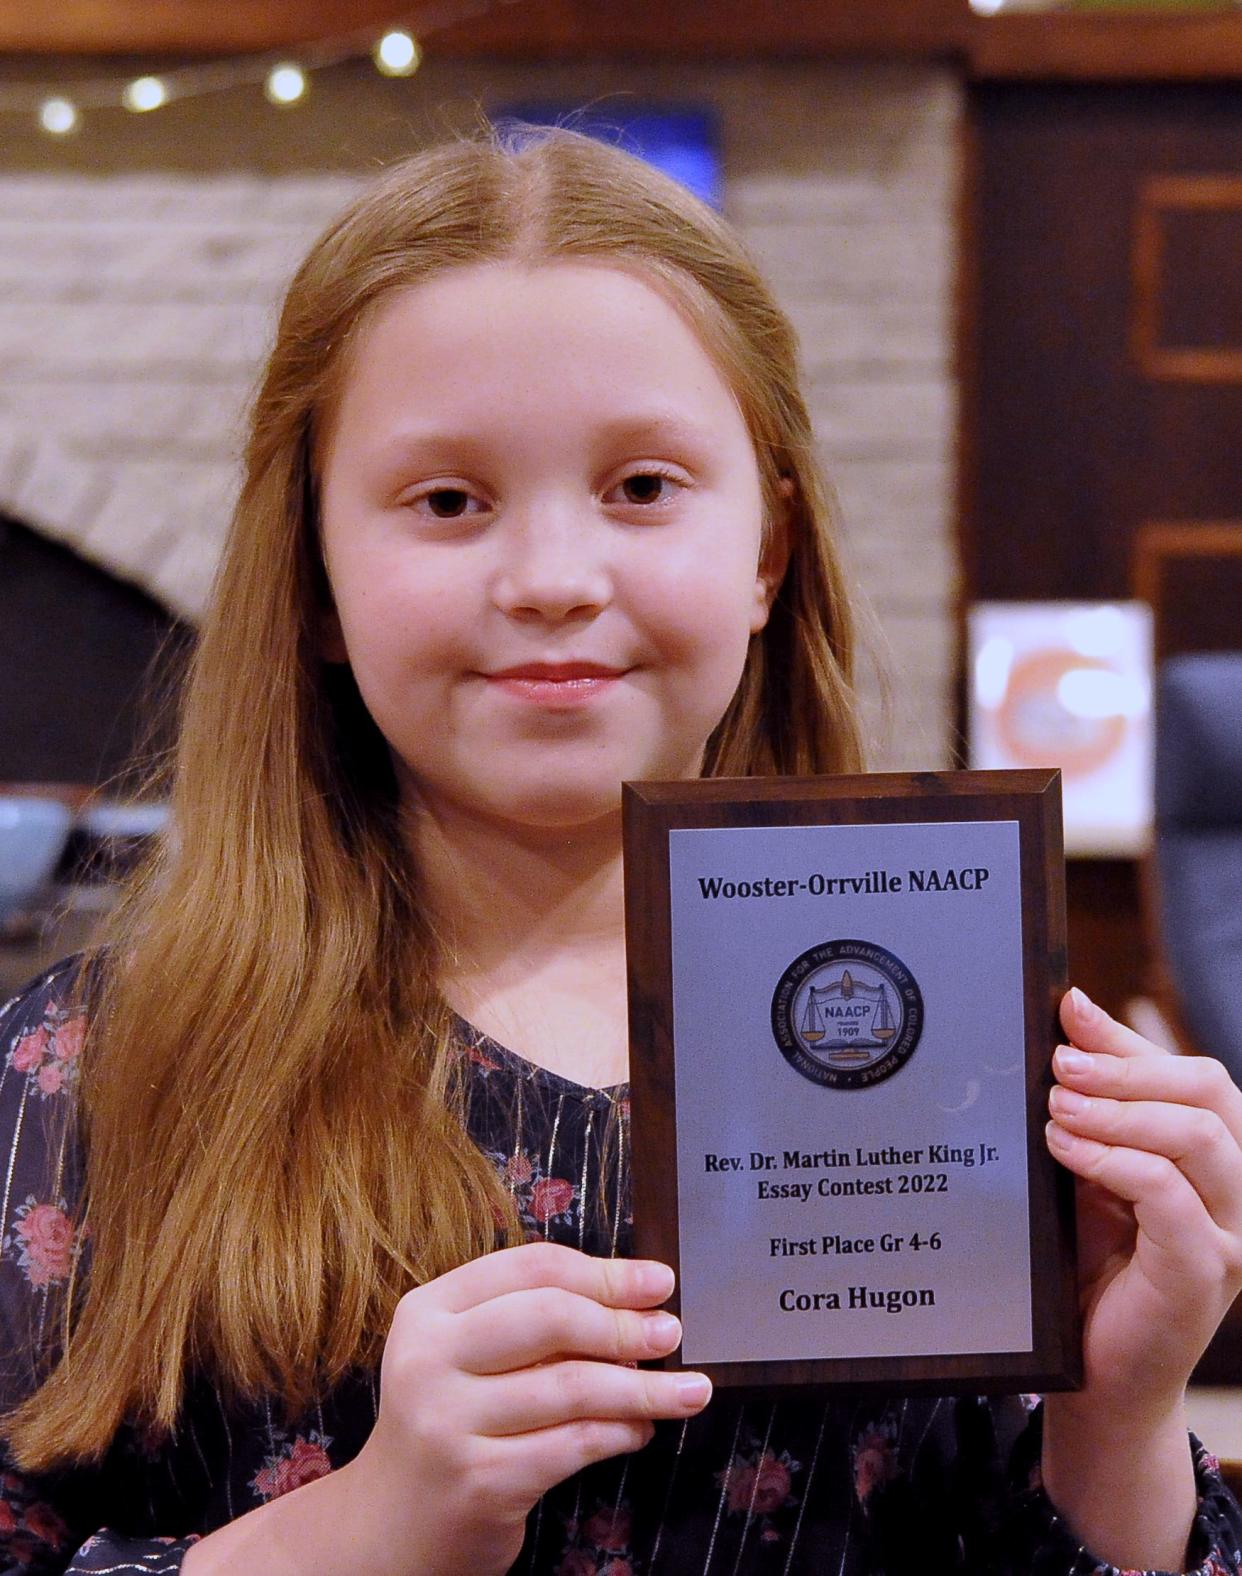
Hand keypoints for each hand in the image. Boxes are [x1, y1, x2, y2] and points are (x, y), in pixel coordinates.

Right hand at [341, 1240, 710, 1575]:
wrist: (393, 1524)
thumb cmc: (451, 1422)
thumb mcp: (467, 1356)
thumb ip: (529, 1322)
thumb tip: (635, 1303)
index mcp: (429, 1310)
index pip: (530, 1267)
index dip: (604, 1271)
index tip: (657, 1281)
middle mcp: (430, 1359)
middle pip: (550, 1317)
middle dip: (624, 1324)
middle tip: (670, 1332)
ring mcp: (448, 1422)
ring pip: (571, 1386)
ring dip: (643, 1388)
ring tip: (687, 1390)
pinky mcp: (479, 1481)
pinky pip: (572, 1445)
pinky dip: (620, 1433)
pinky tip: (640, 1431)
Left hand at [1046, 986, 1241, 1412]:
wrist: (1094, 1369)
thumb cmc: (1094, 1260)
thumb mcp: (1093, 1162)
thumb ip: (1094, 1096)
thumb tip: (1072, 1008)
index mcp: (1223, 1156)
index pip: (1197, 1074)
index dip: (1130, 1040)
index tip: (1067, 1013)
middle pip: (1210, 1092)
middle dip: (1127, 1068)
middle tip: (1060, 1066)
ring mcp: (1233, 1234)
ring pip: (1198, 1136)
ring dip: (1118, 1112)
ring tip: (1057, 1110)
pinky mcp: (1206, 1272)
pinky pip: (1170, 1195)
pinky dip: (1113, 1161)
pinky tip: (1066, 1150)